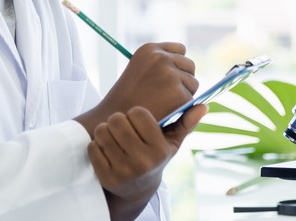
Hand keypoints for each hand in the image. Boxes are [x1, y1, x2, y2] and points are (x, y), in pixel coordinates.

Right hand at [75, 42, 197, 134]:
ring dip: (184, 94)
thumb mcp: (140, 71)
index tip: (168, 78)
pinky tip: (164, 111)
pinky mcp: (178, 93)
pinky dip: (181, 108)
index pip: (180, 49)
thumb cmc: (126, 98)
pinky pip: (191, 99)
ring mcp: (170, 74)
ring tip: (163, 103)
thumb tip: (188, 66)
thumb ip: (161, 65)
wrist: (113, 119)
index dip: (177, 65)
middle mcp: (161, 57)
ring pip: (193, 83)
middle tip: (166, 95)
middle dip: (183, 79)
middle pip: (189, 65)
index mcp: (149, 49)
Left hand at [87, 105, 206, 220]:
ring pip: (102, 131)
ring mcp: (123, 170)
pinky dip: (96, 146)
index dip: (135, 113)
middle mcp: (142, 161)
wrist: (137, 189)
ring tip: (114, 138)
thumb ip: (186, 123)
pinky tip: (107, 151)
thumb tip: (203, 106)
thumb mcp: (171, 142)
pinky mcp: (106, 177)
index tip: (137, 120)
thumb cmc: (155, 157)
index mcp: (159, 149)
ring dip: (105, 131)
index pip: (137, 113)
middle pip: (117, 120)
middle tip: (122, 127)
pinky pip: (92, 147)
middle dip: (117, 120)